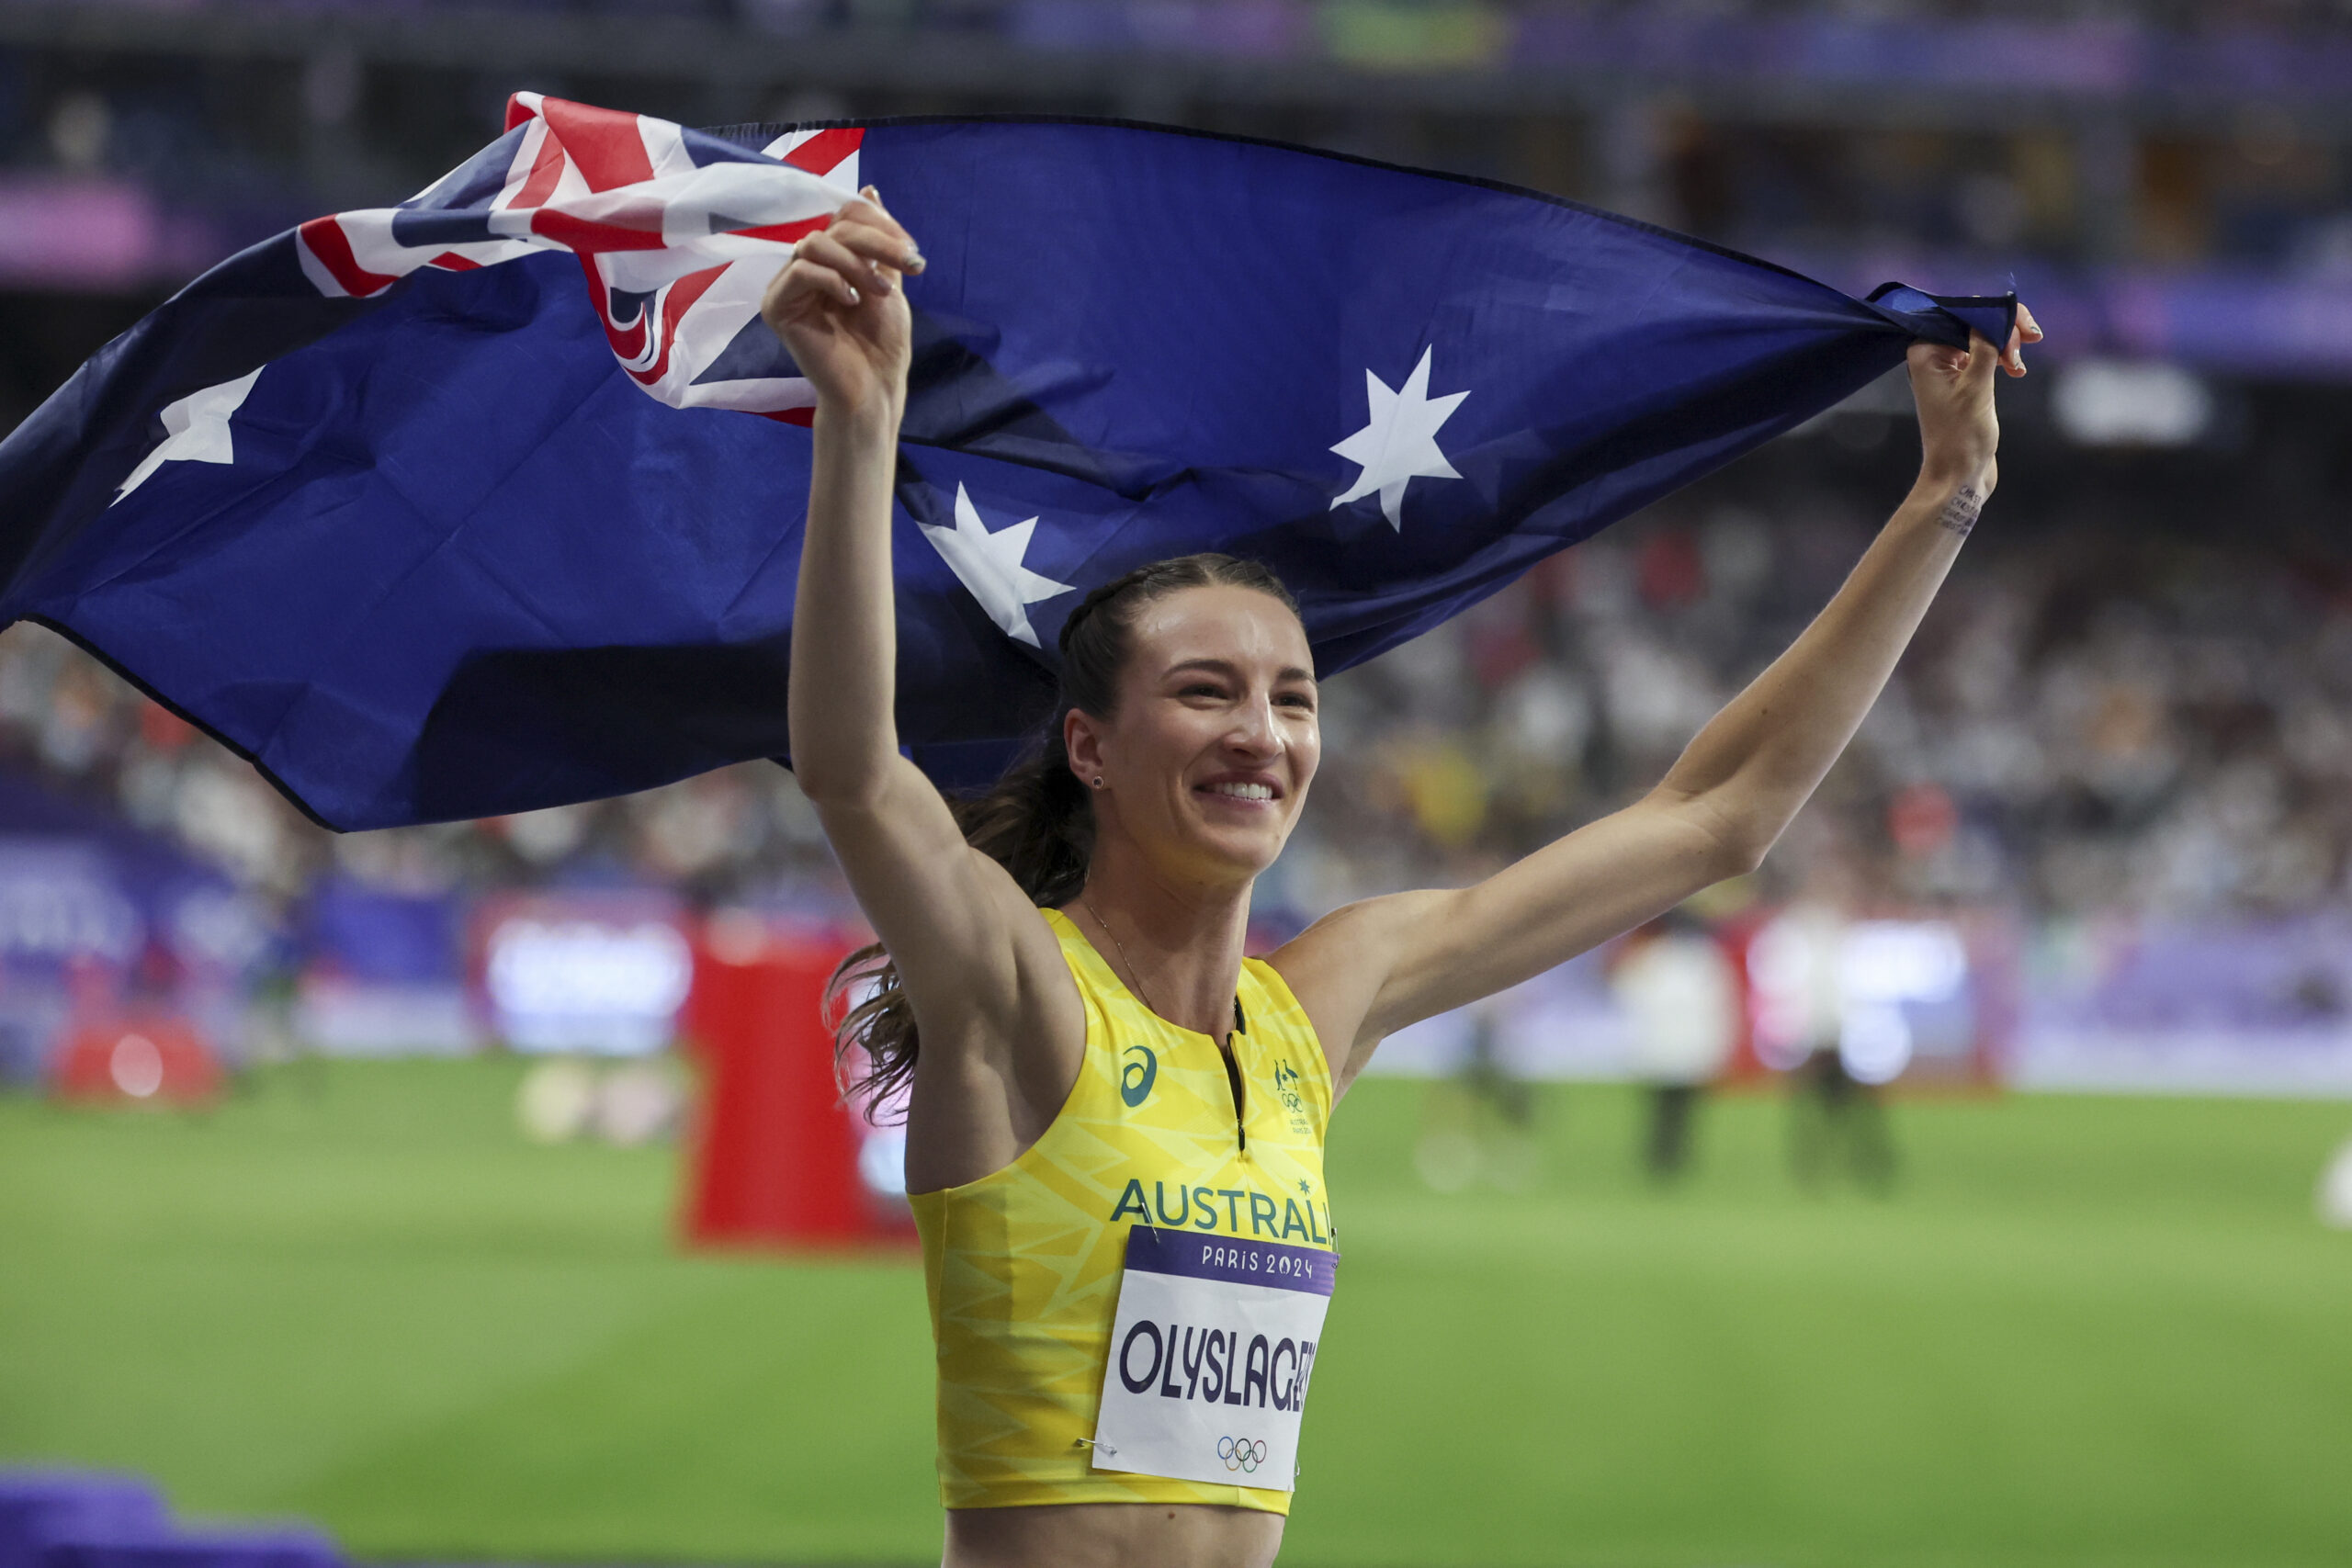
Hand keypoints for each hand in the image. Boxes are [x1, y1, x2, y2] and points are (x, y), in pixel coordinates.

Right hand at [760, 186, 924, 417]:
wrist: (873, 387)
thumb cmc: (881, 342)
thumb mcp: (887, 280)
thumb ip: (878, 240)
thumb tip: (869, 189)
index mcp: (831, 258)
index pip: (845, 216)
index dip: (880, 223)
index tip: (912, 253)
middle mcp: (805, 267)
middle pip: (834, 226)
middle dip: (877, 242)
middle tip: (911, 265)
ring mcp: (787, 287)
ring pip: (814, 242)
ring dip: (855, 262)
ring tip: (879, 291)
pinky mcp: (777, 307)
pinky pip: (801, 271)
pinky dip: (832, 280)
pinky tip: (852, 302)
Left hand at [1907, 301, 2041, 495]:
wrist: (1959, 475)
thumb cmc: (1961, 435)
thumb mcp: (1976, 385)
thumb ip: (1985, 344)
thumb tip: (1993, 312)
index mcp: (1925, 352)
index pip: (1960, 313)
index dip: (1992, 312)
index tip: (2021, 325)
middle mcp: (1932, 357)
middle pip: (1972, 322)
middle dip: (2004, 327)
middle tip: (2032, 336)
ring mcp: (1947, 369)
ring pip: (1982, 337)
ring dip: (2007, 343)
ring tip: (2020, 363)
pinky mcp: (1963, 382)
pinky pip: (1985, 356)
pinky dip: (2004, 358)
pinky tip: (2018, 370)